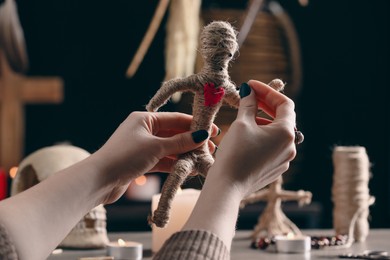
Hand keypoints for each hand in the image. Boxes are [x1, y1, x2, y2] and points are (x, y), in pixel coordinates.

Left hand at [92, 111, 217, 203]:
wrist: (99, 180)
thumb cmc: (125, 156)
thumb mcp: (156, 147)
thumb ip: (180, 142)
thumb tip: (202, 135)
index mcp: (145, 119)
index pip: (175, 119)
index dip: (195, 125)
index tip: (213, 130)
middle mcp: (144, 130)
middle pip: (174, 134)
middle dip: (191, 141)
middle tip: (211, 148)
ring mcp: (142, 146)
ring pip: (169, 148)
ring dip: (184, 153)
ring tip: (202, 159)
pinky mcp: (141, 161)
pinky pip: (162, 159)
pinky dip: (174, 163)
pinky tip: (188, 167)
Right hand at [182, 80, 296, 248]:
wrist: (228, 187)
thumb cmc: (235, 154)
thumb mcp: (241, 124)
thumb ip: (248, 103)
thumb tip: (249, 90)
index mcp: (286, 132)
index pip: (284, 103)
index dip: (268, 91)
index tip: (251, 85)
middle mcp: (291, 146)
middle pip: (283, 118)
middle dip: (266, 104)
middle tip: (250, 96)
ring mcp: (284, 159)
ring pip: (277, 133)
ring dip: (264, 120)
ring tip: (246, 116)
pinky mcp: (276, 168)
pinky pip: (273, 146)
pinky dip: (264, 136)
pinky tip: (248, 135)